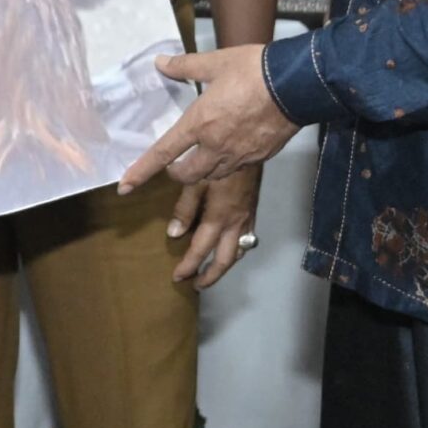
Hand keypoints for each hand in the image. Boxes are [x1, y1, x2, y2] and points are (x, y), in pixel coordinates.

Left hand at [119, 43, 298, 190]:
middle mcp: (215, 146)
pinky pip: (236, 169)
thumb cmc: (252, 70)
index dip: (141, 171)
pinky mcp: (259, 157)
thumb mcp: (214, 62)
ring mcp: (239, 155)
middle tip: (173, 164)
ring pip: (212, 176)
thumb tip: (160, 62)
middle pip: (187, 175)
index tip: (125, 187)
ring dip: (201, 172)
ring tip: (201, 157)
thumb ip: (184, 66)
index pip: (162, 153)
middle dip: (176, 174)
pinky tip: (230, 150)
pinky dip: (226, 165)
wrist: (297, 84)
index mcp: (198, 123)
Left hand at [169, 165, 260, 289]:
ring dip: (224, 265)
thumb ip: (184, 207)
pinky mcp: (253, 209)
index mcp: (219, 216)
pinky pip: (246, 238)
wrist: (253, 142)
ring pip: (238, 251)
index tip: (177, 277)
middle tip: (195, 285)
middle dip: (210, 276)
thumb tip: (174, 233)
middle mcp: (236, 222)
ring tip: (211, 272)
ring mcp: (248, 216)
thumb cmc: (220, 158)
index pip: (201, 249)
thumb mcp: (196, 181)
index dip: (189, 264)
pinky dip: (236, 250)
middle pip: (225, 260)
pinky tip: (229, 247)